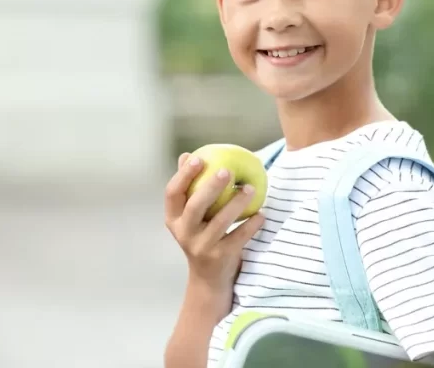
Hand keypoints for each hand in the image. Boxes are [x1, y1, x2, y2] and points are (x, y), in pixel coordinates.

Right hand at [165, 152, 264, 294]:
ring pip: (219, 222)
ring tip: (250, 188)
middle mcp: (184, 233)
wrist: (208, 278)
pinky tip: (261, 213)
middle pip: (194, 207)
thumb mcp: (190, 217)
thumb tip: (186, 155)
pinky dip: (251, 224)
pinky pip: (238, 237)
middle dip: (210, 187)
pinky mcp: (221, 258)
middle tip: (227, 170)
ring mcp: (202, 247)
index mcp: (174, 219)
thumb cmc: (201, 236)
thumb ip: (189, 189)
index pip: (172, 193)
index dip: (183, 175)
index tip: (198, 158)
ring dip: (236, 203)